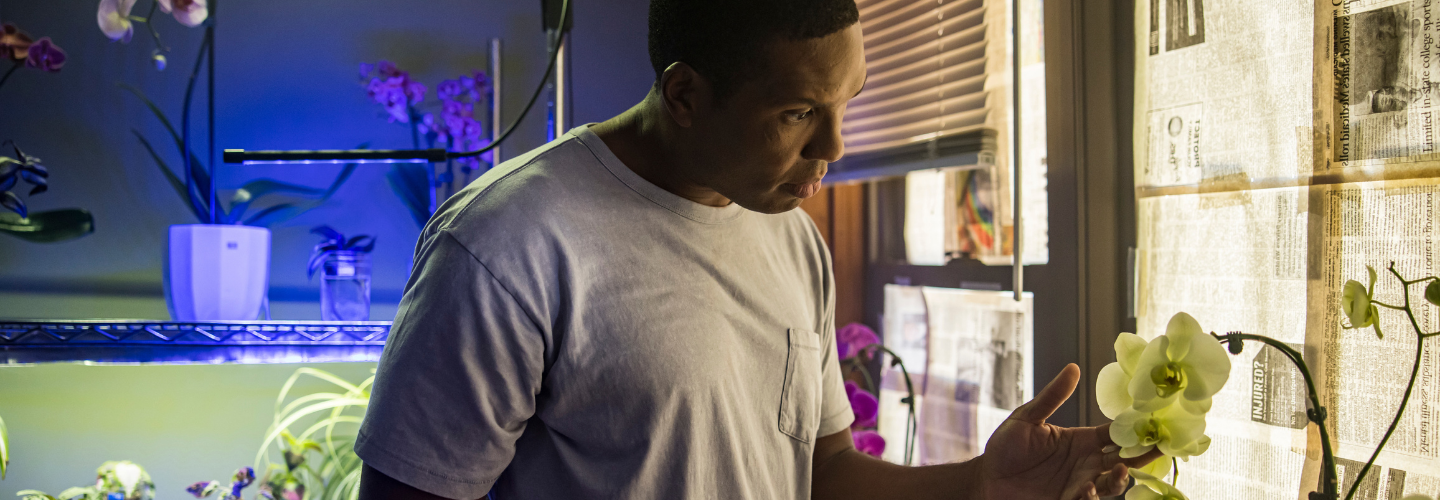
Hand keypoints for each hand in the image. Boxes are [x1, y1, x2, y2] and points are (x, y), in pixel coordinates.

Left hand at [979, 363, 1162, 499]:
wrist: (987, 477)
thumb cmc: (1006, 446)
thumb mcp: (1027, 418)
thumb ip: (1052, 397)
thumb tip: (1073, 368)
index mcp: (1081, 441)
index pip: (1115, 434)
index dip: (1134, 429)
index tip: (1153, 422)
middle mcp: (1086, 464)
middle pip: (1123, 460)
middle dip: (1141, 456)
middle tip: (1157, 448)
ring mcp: (1078, 485)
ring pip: (1111, 485)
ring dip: (1119, 480)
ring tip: (1120, 471)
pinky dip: (1091, 497)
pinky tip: (1087, 489)